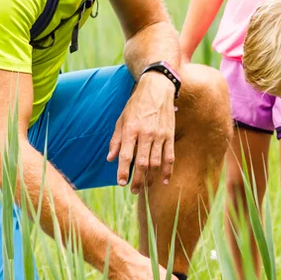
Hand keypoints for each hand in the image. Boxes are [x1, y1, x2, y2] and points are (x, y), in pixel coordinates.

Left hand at [110, 72, 177, 191]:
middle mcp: (146, 134)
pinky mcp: (170, 136)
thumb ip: (116, 140)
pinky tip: (164, 181)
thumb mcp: (121, 119)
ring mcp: (160, 136)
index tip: (121, 182)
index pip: (126, 155)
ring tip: (146, 187)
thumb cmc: (136, 105)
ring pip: (157, 163)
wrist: (157, 89)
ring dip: (151, 178)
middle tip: (133, 191)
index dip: (123, 171)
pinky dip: (167, 171)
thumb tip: (110, 159)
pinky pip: (169, 157)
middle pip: (143, 163)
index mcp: (131, 130)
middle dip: (138, 180)